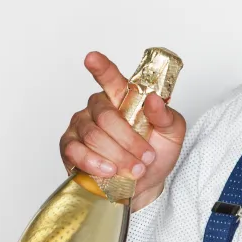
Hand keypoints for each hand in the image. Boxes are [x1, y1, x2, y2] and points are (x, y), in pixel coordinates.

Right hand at [58, 51, 186, 210]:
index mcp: (123, 98)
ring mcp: (81, 126)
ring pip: (93, 135)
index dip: (101, 67)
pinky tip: (108, 170)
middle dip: (129, 140)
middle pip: (106, 116)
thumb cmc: (157, 153)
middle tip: (146, 157)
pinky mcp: (69, 147)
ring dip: (117, 155)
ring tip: (134, 169)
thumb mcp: (172, 133)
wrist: (145, 184)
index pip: (111, 78)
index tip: (92, 57)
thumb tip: (153, 99)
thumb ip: (165, 115)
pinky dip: (94, 163)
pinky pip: (75, 151)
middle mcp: (99, 108)